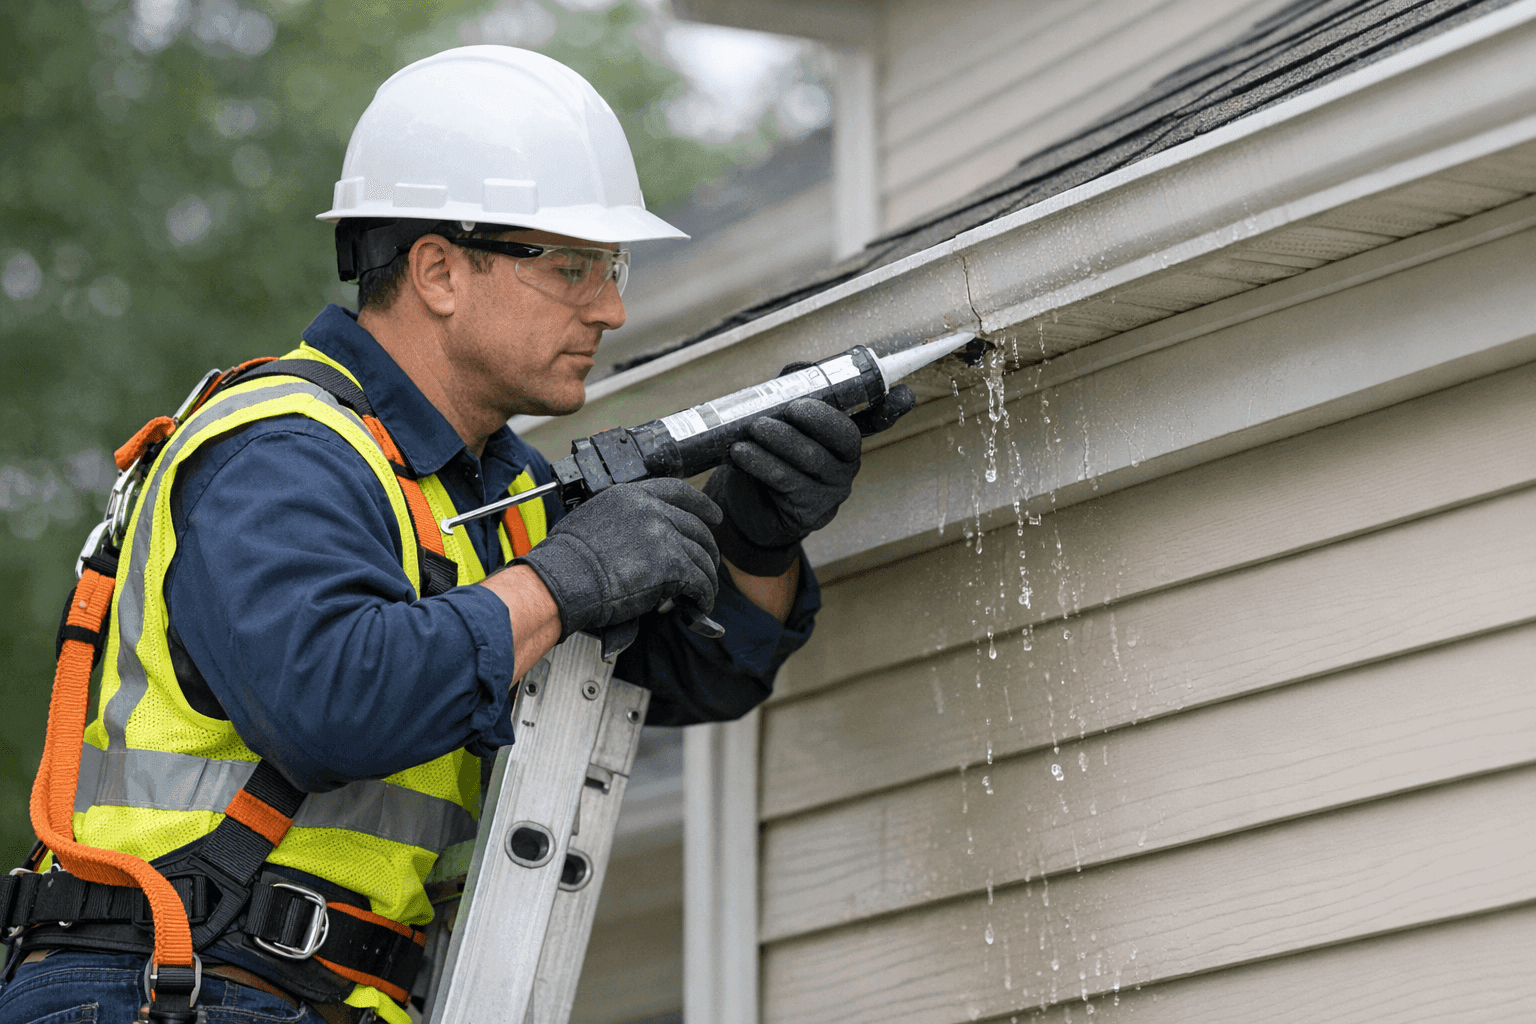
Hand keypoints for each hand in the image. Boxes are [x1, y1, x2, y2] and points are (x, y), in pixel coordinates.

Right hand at [514, 478, 721, 639]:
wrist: (563, 579)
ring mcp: (664, 537)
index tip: (713, 515)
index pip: (678, 491)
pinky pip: (699, 581)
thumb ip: (622, 520)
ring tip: (703, 592)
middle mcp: (652, 511)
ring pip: (702, 556)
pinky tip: (699, 604)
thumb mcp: (593, 518)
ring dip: (706, 577)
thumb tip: (635, 538)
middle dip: (707, 549)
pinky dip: (703, 596)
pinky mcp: (671, 566)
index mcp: (632, 496)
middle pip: (696, 527)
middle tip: (708, 564)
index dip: (702, 505)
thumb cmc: (565, 558)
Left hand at [703, 388, 912, 576]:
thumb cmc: (765, 452)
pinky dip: (762, 463)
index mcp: (843, 433)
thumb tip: (797, 370)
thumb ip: (789, 390)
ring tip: (754, 428)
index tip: (905, 394)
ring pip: (813, 458)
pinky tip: (742, 453)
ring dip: (781, 439)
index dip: (891, 406)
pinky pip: (788, 482)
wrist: (744, 504)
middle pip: (845, 436)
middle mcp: (846, 460)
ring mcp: (831, 488)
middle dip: (818, 417)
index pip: (876, 417)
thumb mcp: (775, 417)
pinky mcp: (810, 511)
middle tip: (789, 408)